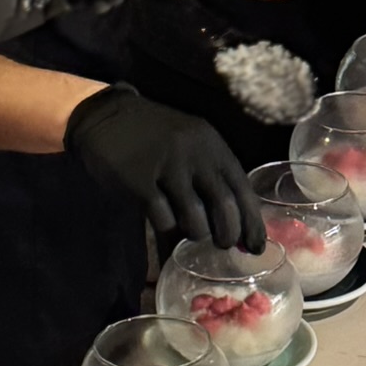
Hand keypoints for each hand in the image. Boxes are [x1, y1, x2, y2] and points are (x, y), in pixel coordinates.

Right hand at [64, 85, 263, 250]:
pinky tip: (162, 220)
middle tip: (222, 245)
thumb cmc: (157, 138)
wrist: (109, 118)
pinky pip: (163, 220)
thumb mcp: (192, 146)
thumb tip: (236, 227)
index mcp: (213, 146)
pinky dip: (166, 227)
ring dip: (196, 234)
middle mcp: (195, 155)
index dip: (252, 223)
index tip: (256, 247)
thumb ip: (212, 178)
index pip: (243, 190)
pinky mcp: (140, 182)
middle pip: (224, 208)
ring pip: (195, 219)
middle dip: (227, 235)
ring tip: (189, 231)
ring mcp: (167, 167)